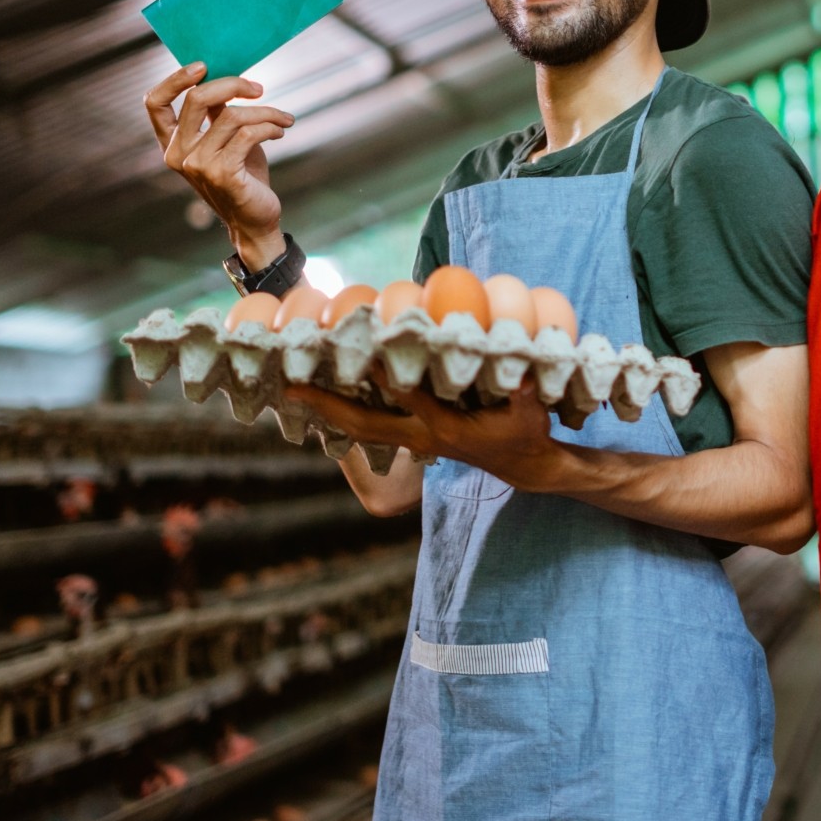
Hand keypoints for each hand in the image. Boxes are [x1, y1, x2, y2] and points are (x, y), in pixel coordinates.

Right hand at [144, 64, 292, 264]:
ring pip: (231, 115)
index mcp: (172, 143)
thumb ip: (216, 112)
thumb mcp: (225, 139)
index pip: (154, 104)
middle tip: (258, 88)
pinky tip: (280, 131)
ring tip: (282, 119)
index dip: (174, 79)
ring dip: (265, 112)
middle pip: (196, 98)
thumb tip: (223, 75)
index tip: (204, 66)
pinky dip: (270, 127)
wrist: (254, 219)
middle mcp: (178, 154)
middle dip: (232, 84)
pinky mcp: (222, 174)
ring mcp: (198, 165)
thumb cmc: (242, 175)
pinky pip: (248, 133)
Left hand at [287, 384, 564, 490]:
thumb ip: (526, 396)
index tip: (357, 355)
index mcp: (443, 428)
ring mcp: (413, 439)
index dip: (384, 380)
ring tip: (292, 390)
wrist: (522, 465)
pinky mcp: (412, 436)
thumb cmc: (525, 433)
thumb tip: (526, 375)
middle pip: (363, 425)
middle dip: (327, 406)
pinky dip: (345, 412)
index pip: (408, 400)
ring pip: (360, 428)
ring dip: (327, 411)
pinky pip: (370, 425)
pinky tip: (323, 398)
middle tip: (290, 388)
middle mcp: (420, 435)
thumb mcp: (530, 415)